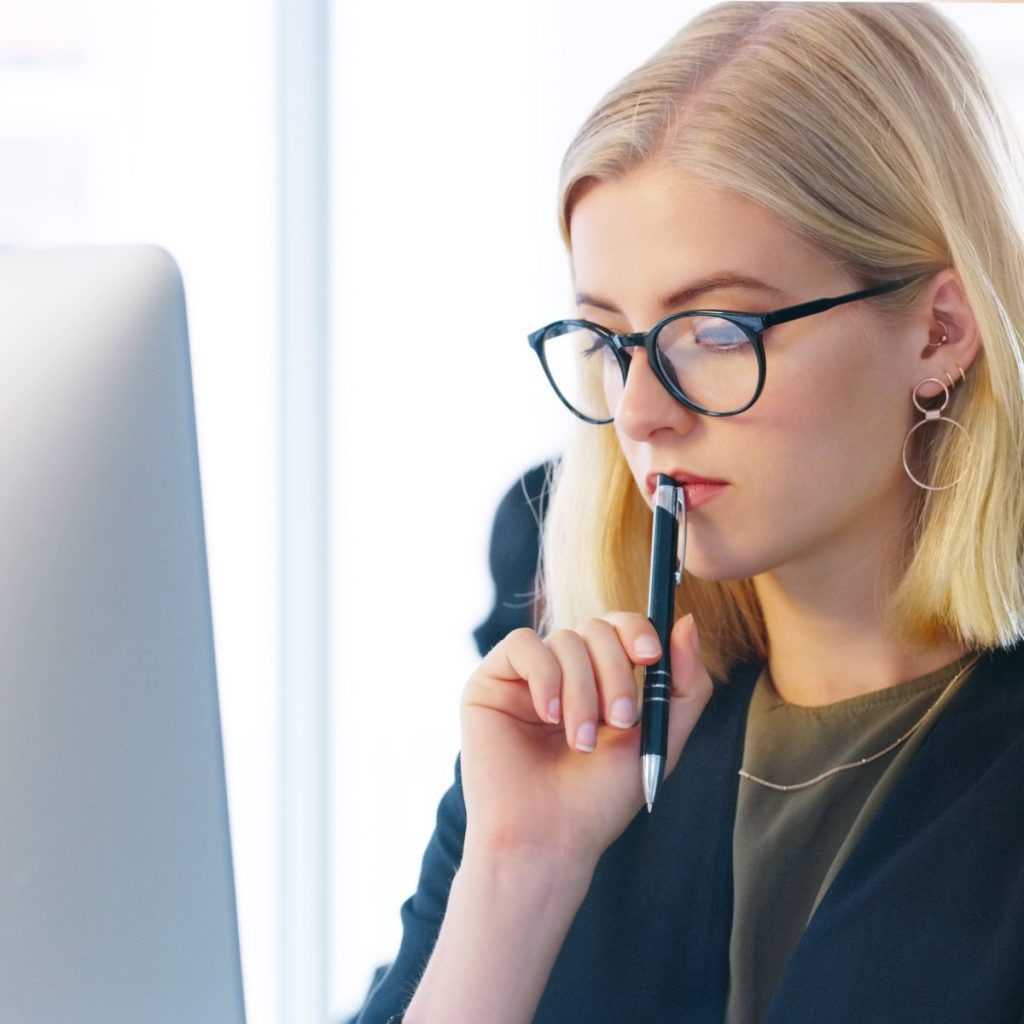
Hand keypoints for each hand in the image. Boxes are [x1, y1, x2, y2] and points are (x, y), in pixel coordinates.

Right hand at [459, 612, 711, 873]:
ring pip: (564, 638)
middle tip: (618, 721)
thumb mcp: (658, 740)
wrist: (547, 839)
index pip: (618, 627)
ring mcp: (524, 676)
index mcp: (597, 680)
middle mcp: (561, 671)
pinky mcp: (489, 681)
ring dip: (582, 690)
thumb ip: (684, 685)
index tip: (651, 658)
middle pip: (595, 628)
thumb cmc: (598, 799)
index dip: (636, 630)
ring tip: (581, 741)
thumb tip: (687, 624)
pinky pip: (522, 644)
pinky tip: (548, 716)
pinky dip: (545, 675)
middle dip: (614, 672)